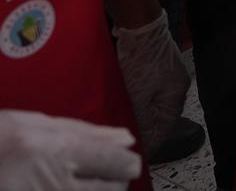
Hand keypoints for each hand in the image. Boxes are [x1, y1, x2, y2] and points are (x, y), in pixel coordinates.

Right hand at [0, 109, 142, 189]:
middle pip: (112, 188)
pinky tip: (56, 187)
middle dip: (112, 181)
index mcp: (58, 149)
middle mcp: (54, 181)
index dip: (125, 163)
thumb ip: (86, 132)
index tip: (123, 161)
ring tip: (75, 182)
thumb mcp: (36, 124)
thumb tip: (125, 140)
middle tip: (98, 174)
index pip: (118, 162)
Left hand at [113, 11, 188, 151]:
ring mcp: (169, 74)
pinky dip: (142, 99)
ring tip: (130, 123)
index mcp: (177, 94)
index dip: (153, 141)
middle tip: (133, 139)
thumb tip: (141, 135)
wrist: (140, 26)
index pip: (166, 126)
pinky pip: (152, 90)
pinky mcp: (159, 65)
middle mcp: (177, 85)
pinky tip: (130, 102)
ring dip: (144, 113)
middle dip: (148, 128)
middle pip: (162, 114)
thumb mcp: (138, 94)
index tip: (142, 152)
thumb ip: (141, 117)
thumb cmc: (141, 58)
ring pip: (156, 102)